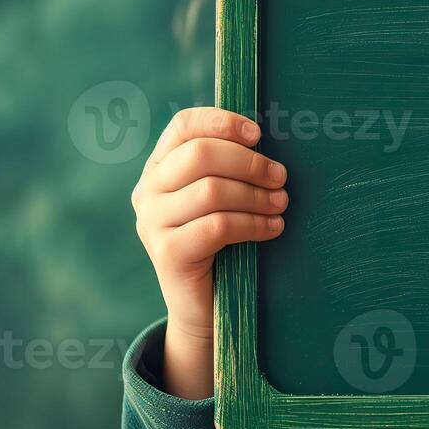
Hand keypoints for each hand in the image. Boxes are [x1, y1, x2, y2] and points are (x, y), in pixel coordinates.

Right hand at [132, 107, 287, 398]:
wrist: (204, 307)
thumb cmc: (221, 242)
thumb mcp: (219, 197)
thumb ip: (227, 167)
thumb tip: (262, 137)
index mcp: (158, 168)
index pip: (182, 125)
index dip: (222, 122)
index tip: (258, 135)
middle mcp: (147, 191)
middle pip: (200, 154)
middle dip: (249, 162)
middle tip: (281, 178)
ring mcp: (152, 223)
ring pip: (211, 190)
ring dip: (256, 195)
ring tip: (281, 204)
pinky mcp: (167, 252)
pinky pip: (218, 225)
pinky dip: (253, 224)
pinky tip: (273, 228)